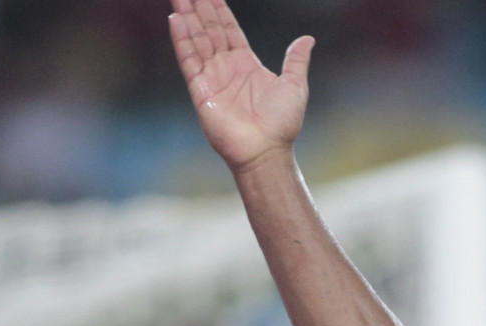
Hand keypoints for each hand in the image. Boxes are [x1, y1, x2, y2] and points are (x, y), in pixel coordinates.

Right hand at [169, 0, 312, 173]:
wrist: (267, 150)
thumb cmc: (282, 123)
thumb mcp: (295, 85)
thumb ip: (296, 60)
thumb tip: (308, 39)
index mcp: (246, 64)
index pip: (229, 29)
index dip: (219, 10)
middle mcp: (226, 68)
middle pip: (210, 30)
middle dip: (200, 8)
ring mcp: (212, 77)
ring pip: (197, 40)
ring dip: (188, 18)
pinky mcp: (201, 89)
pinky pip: (189, 60)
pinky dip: (182, 40)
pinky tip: (177, 20)